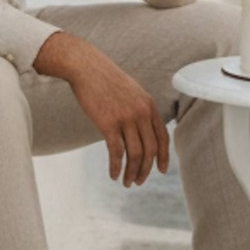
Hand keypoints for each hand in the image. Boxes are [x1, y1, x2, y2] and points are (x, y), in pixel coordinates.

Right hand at [32, 32, 170, 186]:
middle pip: (150, 150)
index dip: (163, 157)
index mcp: (149, 105)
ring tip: (126, 182)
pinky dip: (116, 167)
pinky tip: (113, 175)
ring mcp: (126, 118)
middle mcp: (141, 112)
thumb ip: (140, 109)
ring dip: (132, 172)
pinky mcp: (109, 123)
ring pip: (135, 154)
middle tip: (138, 181)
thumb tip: (142, 130)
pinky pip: (117, 152)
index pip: (163, 137)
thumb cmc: (106, 80)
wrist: (86, 67)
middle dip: (146, 170)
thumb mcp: (131, 91)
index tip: (161, 171)